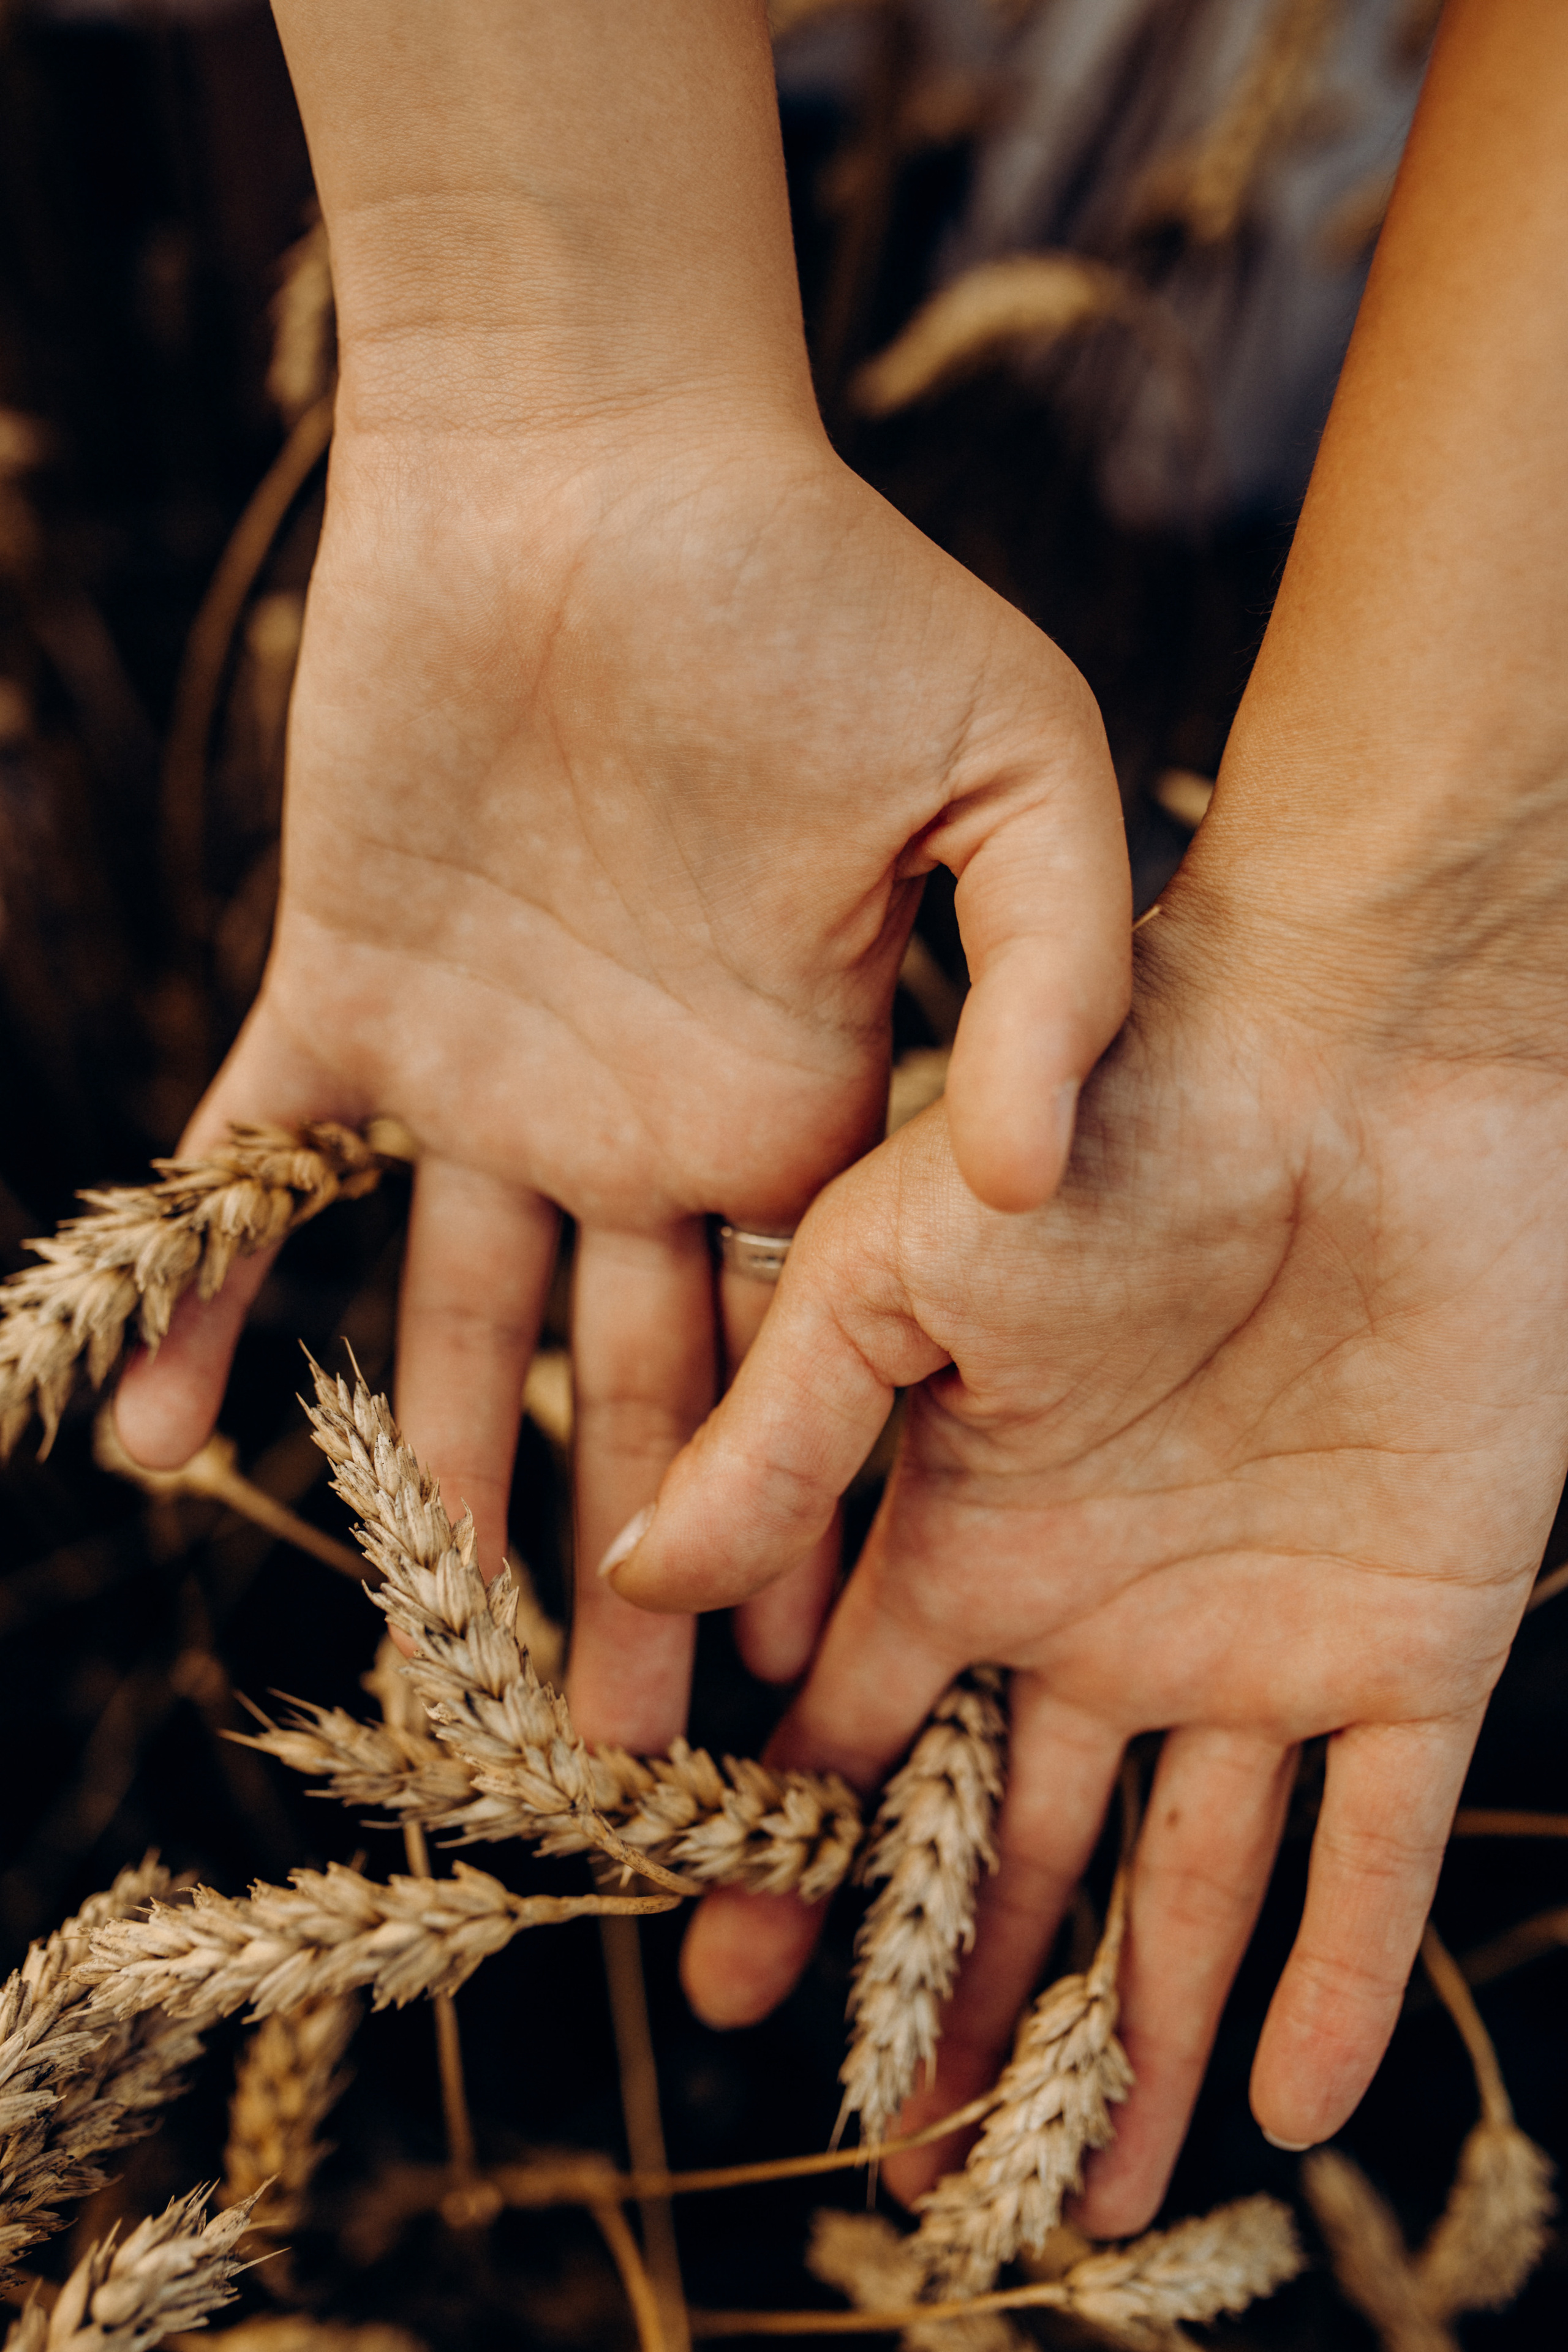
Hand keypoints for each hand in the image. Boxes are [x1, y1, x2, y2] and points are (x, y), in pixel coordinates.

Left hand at [113, 406, 1129, 1746]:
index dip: (802, 1519)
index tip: (800, 1696)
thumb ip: (1057, 977)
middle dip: (637, 1581)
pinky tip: (157, 1450)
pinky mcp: (347, 1002)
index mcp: (802, 1101)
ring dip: (435, 1499)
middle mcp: (644, 1123)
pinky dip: (195, 1297)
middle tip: (624, 1781)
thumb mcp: (1018, 769)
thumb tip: (1035, 1196)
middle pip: (637, 1395)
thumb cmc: (831, 594)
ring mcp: (489, 1074)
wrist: (603, 460)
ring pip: (448, 1333)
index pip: (810, 1356)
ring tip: (426, 1680)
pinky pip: (252, 1176)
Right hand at [608, 872, 1567, 2227]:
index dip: (787, 1864)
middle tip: (896, 2149)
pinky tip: (1284, 2105)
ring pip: (1183, 1886)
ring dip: (1133, 2037)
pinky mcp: (1406, 1643)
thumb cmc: (1112, 1125)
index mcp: (970, 1533)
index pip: (860, 1741)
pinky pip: (1366, 1844)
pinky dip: (1333, 1975)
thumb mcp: (896, 1269)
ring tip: (1078, 2198)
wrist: (1354, 1067)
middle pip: (1016, 1850)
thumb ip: (780, 1432)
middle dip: (953, 1994)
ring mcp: (1251, 1640)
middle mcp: (1098, 1613)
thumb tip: (639, 1579)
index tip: (720, 1984)